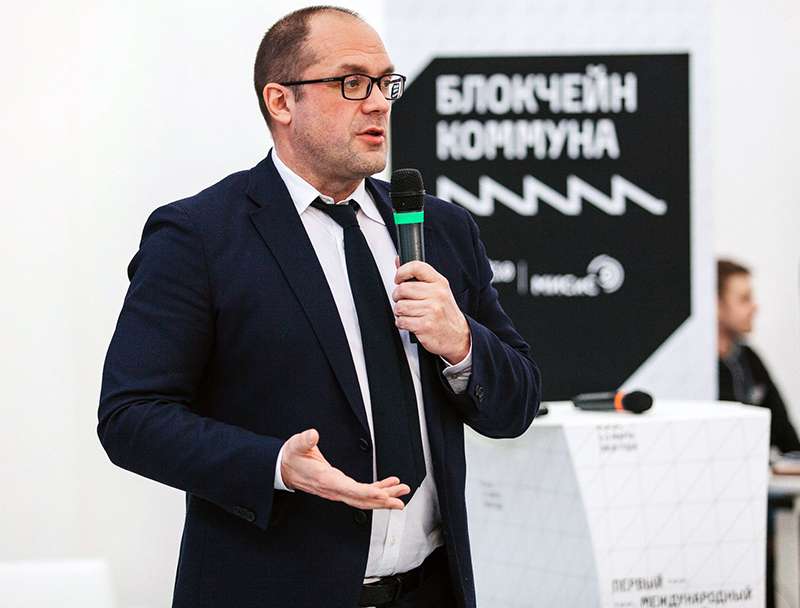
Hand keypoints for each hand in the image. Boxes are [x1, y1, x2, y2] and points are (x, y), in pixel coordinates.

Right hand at [280, 429, 408, 509]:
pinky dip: (375, 490)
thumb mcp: (295, 445)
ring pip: (363, 499)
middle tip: (400, 499)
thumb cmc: (291, 458)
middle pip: (361, 499)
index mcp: (325, 479)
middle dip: (382, 500)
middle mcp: (333, 489)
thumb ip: (304, 440)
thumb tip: (313, 434)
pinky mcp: (339, 487)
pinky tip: (387, 486)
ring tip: (400, 493)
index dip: (368, 494)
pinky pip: (360, 493)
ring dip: (383, 497)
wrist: (283, 469)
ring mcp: (337, 490)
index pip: (350, 490)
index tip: (383, 495)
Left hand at [393, 259, 470, 363]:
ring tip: (409, 314)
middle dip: (398, 297)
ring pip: (400, 306)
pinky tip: (411, 323)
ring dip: (400, 312)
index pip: (417, 267)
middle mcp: (437, 294)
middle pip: (403, 289)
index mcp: (439, 283)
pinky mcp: (425, 325)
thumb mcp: (437, 291)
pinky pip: (402, 321)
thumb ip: (418, 277)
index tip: (398, 279)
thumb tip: (399, 261)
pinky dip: (402, 323)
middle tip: (404, 301)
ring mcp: (432, 310)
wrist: (458, 336)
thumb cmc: (446, 313)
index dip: (402, 271)